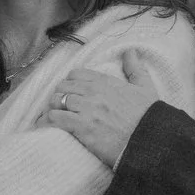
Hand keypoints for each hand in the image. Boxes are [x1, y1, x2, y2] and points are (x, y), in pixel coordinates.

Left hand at [42, 50, 161, 167]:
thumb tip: (130, 51)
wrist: (150, 142)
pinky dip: (47, 121)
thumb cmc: (149, 118)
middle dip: (59, 95)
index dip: (70, 83)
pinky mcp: (81, 127)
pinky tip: (44, 126)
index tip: (70, 92)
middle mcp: (94, 92)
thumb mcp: (146, 88)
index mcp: (106, 82)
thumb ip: (135, 69)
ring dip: (52, 108)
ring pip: (56, 100)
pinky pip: (55, 118)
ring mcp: (86, 109)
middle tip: (59, 106)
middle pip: (63, 86)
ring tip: (51, 117)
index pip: (76, 74)